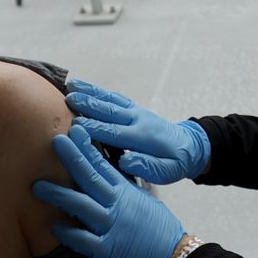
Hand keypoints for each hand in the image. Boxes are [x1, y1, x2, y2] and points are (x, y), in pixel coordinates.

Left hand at [34, 124, 185, 257]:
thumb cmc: (160, 232)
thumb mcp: (144, 203)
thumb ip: (124, 190)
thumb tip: (109, 176)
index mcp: (126, 193)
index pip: (104, 165)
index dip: (88, 148)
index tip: (74, 131)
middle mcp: (118, 206)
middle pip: (91, 178)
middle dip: (72, 158)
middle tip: (55, 141)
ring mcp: (111, 228)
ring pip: (82, 206)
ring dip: (59, 195)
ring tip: (38, 186)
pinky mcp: (106, 252)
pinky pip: (83, 241)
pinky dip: (68, 234)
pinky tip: (54, 227)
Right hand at [65, 79, 209, 183]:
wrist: (190, 146)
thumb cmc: (175, 162)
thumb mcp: (167, 171)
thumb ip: (147, 167)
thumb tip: (126, 162)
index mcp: (143, 137)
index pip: (114, 132)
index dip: (94, 129)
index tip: (74, 126)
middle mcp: (138, 120)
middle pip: (109, 111)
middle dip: (88, 105)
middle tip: (67, 99)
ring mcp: (136, 111)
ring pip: (110, 99)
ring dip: (90, 92)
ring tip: (70, 86)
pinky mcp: (134, 108)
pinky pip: (114, 97)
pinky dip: (98, 91)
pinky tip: (82, 86)